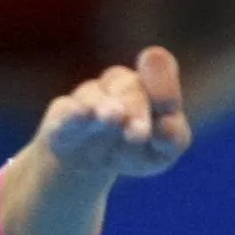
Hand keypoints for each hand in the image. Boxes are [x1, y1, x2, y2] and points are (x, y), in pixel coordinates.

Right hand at [37, 44, 191, 180]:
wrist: (85, 164)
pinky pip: (64, 111)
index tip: (167, 106)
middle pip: (129, 87)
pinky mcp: (60, 117)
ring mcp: (87, 99)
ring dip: (105, 106)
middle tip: (139, 134)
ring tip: (113, 118)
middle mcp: (117, 86)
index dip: (162, 81)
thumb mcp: (161, 152)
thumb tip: (166, 127)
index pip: (159, 69)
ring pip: (95, 95)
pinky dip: (73, 113)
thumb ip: (174, 138)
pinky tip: (82, 115)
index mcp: (147, 87)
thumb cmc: (132, 151)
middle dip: (135, 108)